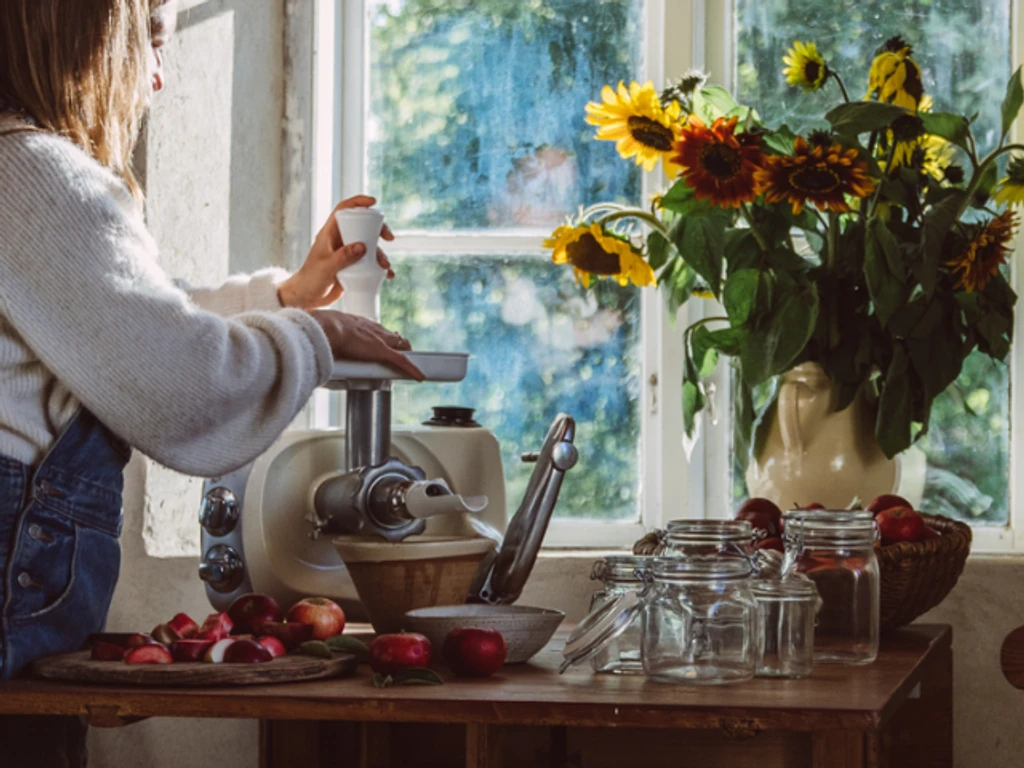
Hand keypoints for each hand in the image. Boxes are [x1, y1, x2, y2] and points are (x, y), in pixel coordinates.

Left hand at [278, 195, 394, 308]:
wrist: (307, 299)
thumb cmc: (309, 280)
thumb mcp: (326, 268)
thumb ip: (343, 257)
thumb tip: (363, 246)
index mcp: (330, 234)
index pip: (343, 210)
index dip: (358, 203)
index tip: (374, 203)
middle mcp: (340, 241)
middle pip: (362, 226)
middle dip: (378, 230)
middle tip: (389, 238)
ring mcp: (347, 254)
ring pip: (369, 247)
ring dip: (381, 254)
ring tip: (385, 266)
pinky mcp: (353, 267)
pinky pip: (369, 263)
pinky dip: (379, 268)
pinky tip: (387, 275)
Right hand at [310, 310, 422, 380]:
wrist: (326, 329)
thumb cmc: (321, 331)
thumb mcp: (327, 334)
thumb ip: (328, 342)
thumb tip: (318, 350)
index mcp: (359, 324)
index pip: (376, 330)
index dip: (383, 336)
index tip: (385, 340)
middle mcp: (373, 330)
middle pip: (392, 337)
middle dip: (399, 344)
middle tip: (403, 351)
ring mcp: (380, 341)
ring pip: (399, 347)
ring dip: (405, 354)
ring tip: (411, 363)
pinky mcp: (385, 353)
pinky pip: (402, 362)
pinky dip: (412, 369)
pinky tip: (419, 376)